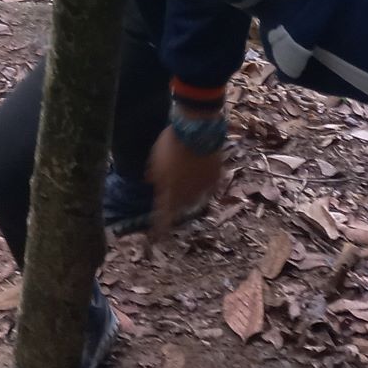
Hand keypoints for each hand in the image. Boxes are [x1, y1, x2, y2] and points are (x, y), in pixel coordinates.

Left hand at [146, 124, 226, 239]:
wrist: (197, 128)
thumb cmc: (171, 142)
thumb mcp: (155, 158)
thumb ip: (153, 174)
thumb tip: (151, 182)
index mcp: (171, 191)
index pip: (164, 215)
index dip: (160, 228)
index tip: (155, 238)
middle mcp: (188, 195)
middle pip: (180, 204)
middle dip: (175, 197)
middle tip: (173, 178)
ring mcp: (204, 187)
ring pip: (194, 195)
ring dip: (189, 188)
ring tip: (186, 165)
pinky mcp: (216, 178)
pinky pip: (208, 185)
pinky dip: (202, 179)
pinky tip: (198, 166)